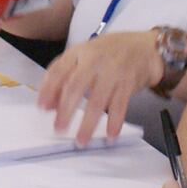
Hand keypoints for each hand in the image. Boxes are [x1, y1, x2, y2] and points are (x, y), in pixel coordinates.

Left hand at [38, 30, 163, 145]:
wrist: (144, 47)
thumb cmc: (109, 54)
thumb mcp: (84, 57)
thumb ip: (65, 76)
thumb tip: (49, 105)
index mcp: (78, 52)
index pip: (59, 70)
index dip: (48, 89)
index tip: (42, 108)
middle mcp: (94, 60)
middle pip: (76, 86)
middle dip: (65, 110)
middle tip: (59, 129)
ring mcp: (112, 71)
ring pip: (97, 100)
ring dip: (88, 123)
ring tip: (81, 140)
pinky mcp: (129, 82)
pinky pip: (120, 105)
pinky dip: (114, 122)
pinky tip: (110, 135)